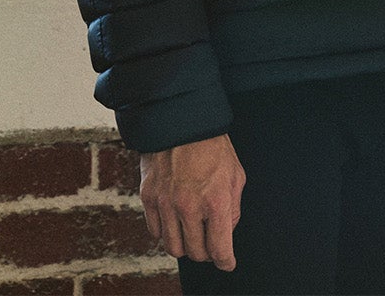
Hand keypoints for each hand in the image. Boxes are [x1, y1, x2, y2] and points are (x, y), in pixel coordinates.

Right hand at [139, 133, 245, 270]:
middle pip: (196, 253)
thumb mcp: (236, 175)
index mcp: (215, 201)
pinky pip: (155, 231)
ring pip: (173, 247)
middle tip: (210, 244)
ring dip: (185, 246)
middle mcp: (188, 207)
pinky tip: (174, 221)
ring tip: (191, 234)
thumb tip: (227, 231)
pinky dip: (165, 232)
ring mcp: (165, 204)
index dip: (226, 261)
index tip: (227, 262)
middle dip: (207, 253)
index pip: (220, 249)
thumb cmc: (211, 146)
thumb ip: (233, 208)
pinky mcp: (148, 198)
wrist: (180, 121)